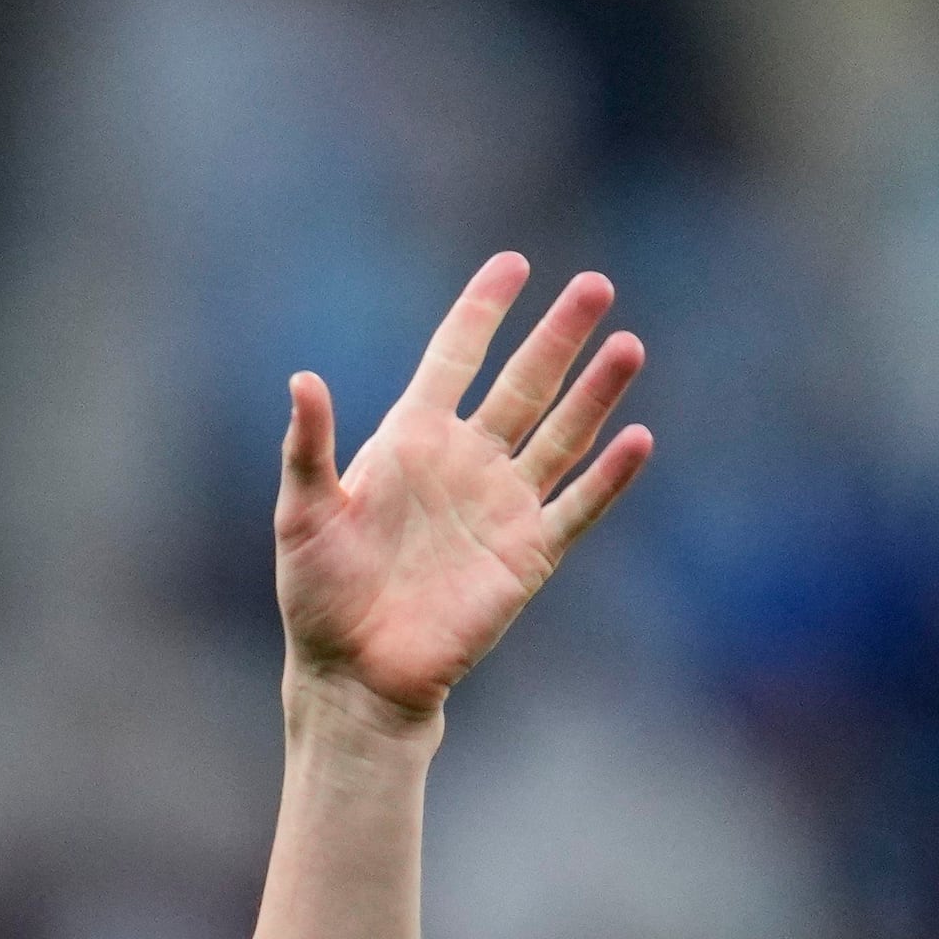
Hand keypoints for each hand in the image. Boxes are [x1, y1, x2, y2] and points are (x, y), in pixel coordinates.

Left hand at [274, 253, 649, 723]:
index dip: (483, 311)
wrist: (354, 675)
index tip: (513, 264)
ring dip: (595, 393)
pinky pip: (576, 507)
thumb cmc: (317, 596)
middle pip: (523, 384)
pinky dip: (607, 477)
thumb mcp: (302, 514)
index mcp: (410, 441)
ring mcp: (501, 506)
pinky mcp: (527, 555)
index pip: (454, 358)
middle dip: (558, 336)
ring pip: (560, 434)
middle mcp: (465, 462)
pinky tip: (636, 439)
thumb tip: (301, 378)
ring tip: (627, 345)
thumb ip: (309, 447)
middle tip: (595, 285)